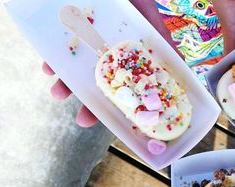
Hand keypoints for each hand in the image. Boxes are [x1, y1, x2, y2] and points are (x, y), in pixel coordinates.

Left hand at [43, 0, 175, 127]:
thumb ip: (167, 48)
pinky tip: (49, 68)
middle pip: (99, 88)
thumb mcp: (155, 26)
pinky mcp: (69, 37)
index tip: (119, 126)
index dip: (122, 108)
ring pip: (75, 74)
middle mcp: (108, 58)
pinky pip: (57, 54)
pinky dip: (52, 63)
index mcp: (130, 62)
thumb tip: (185, 72)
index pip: (126, 90)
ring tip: (59, 92)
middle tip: (83, 120)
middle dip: (89, 106)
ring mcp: (88, 49)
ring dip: (66, 87)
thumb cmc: (140, 4)